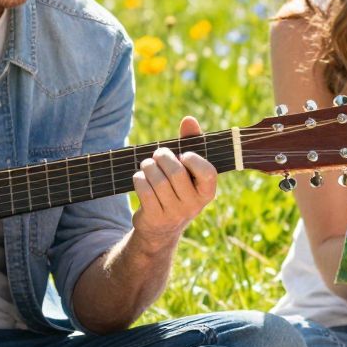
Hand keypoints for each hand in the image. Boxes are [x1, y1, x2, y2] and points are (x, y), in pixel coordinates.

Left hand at [131, 116, 219, 246]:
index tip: (183, 154)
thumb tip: (189, 119)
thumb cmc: (176, 188)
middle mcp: (194, 205)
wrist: (161, 227)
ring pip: (157, 181)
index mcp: (207, 192)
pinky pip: (144, 190)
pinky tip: (140, 178)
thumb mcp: (187, 169)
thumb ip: (190, 143)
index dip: (194, 160)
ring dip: (148, 167)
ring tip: (147, 165)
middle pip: (176, 172)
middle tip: (158, 154)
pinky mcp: (156, 218)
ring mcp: (175, 213)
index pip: (208, 173)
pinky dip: (139, 179)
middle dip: (163, 157)